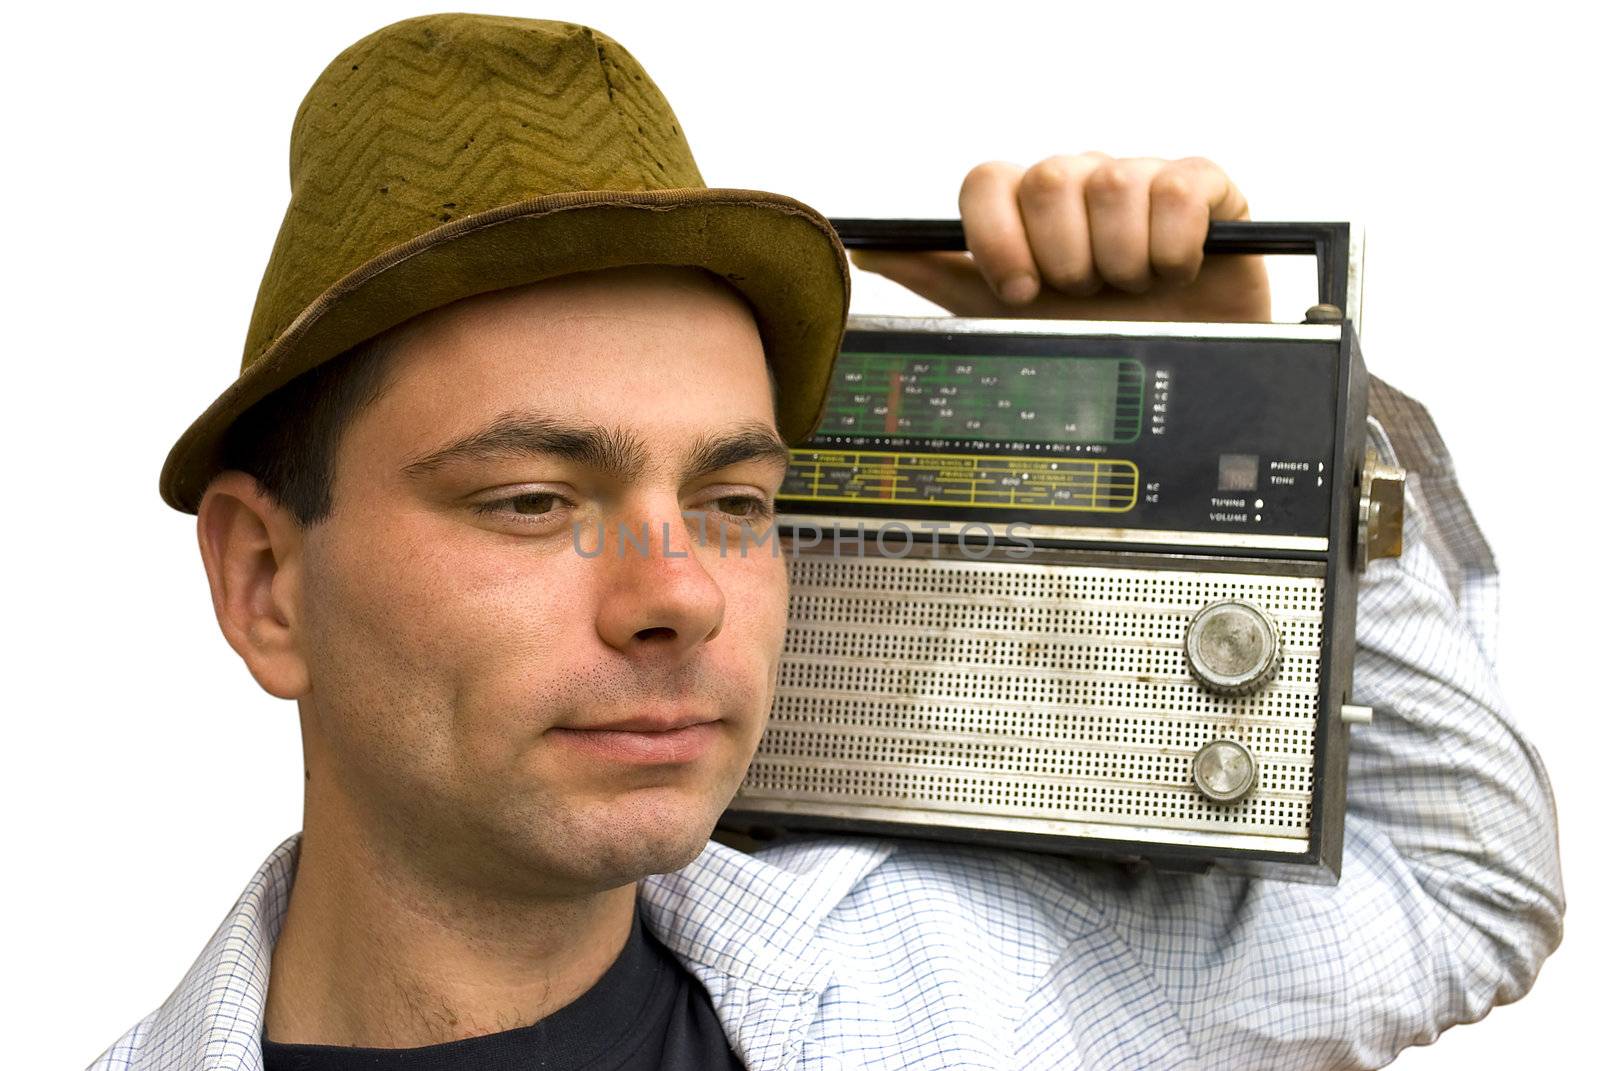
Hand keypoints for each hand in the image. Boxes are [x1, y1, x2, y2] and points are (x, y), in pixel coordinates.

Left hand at [851, 154, 1270, 322]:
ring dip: (1119, 259)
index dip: (997, 237)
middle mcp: (1079, 184)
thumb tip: (862, 248)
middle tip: (1082, 295)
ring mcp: (1140, 180)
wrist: (1181, 378)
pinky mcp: (1203, 187)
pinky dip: (1171, 245)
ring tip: (1132, 291)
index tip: (1018, 292)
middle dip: (1063, 258)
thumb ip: (937, 278)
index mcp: (1028, 209)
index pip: (987, 181)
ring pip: (1112, 183)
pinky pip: (1177, 186)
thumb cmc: (1093, 343)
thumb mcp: (1003, 319)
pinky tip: (1174, 274)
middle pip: (1048, 180)